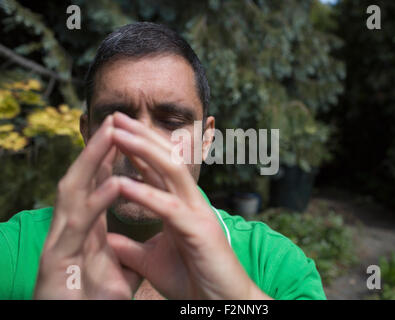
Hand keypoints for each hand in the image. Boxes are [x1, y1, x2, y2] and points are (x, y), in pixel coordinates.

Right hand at [34, 116, 140, 299]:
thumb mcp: (113, 274)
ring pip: (74, 192)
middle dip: (98, 149)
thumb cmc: (90, 303)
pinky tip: (116, 181)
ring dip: (92, 161)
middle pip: (82, 180)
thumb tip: (138, 245)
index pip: (94, 188)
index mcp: (84, 232)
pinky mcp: (57, 261)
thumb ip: (123, 254)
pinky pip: (80, 226)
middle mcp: (69, 231)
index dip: (108, 160)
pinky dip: (98, 201)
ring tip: (111, 133)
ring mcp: (60, 243)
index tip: (125, 135)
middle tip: (115, 120)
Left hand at [107, 112, 269, 298]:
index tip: (114, 131)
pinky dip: (145, 194)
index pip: (157, 171)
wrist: (221, 303)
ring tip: (119, 132)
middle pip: (166, 160)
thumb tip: (106, 237)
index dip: (137, 149)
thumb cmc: (192, 280)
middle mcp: (191, 203)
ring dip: (144, 150)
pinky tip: (122, 182)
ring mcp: (197, 214)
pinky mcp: (199, 231)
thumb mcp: (152, 261)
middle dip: (141, 136)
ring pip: (172, 172)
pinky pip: (169, 208)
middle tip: (116, 116)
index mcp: (180, 206)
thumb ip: (131, 246)